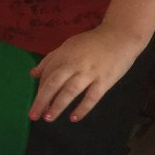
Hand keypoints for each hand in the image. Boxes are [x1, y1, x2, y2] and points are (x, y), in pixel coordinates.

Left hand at [28, 25, 145, 122]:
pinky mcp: (105, 80)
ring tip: (48, 118)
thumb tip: (33, 74)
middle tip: (33, 115)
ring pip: (70, 91)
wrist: (121, 36)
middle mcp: (74, 65)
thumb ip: (50, 60)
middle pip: (53, 84)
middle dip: (41, 100)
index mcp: (63, 56)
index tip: (35, 104)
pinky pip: (92, 96)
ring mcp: (90, 73)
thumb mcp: (68, 46)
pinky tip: (74, 118)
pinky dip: (83, 108)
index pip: (47, 75)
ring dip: (58, 105)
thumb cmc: (92, 42)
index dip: (40, 90)